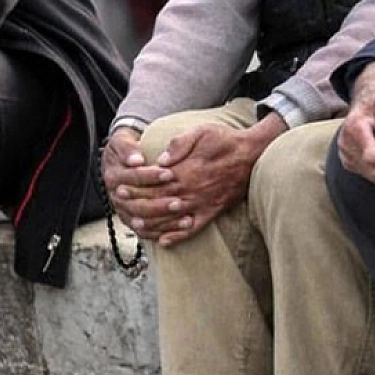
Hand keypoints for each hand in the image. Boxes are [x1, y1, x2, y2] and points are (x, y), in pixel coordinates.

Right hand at [103, 125, 177, 227]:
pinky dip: (162, 233)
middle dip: (159, 205)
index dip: (150, 176)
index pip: (132, 178)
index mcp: (113, 176)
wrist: (121, 160)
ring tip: (185, 220)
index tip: (169, 173)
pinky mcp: (131, 221)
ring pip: (142, 222)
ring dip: (164, 222)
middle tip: (178, 202)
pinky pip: (146, 232)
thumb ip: (128, 148)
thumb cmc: (127, 148)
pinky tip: (179, 231)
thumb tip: (136, 160)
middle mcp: (116, 197)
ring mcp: (123, 211)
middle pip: (137, 205)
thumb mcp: (123, 141)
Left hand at [129, 116, 285, 245]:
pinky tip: (164, 242)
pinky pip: (192, 229)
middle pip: (158, 202)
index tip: (121, 187)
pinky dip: (178, 237)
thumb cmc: (226, 140)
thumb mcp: (202, 131)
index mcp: (186, 171)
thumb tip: (161, 160)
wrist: (253, 155)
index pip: (154, 182)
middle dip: (137, 204)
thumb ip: (179, 144)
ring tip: (135, 225)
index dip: (136, 186)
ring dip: (151, 224)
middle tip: (121, 207)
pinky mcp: (212, 212)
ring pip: (171, 219)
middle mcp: (191, 191)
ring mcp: (201, 204)